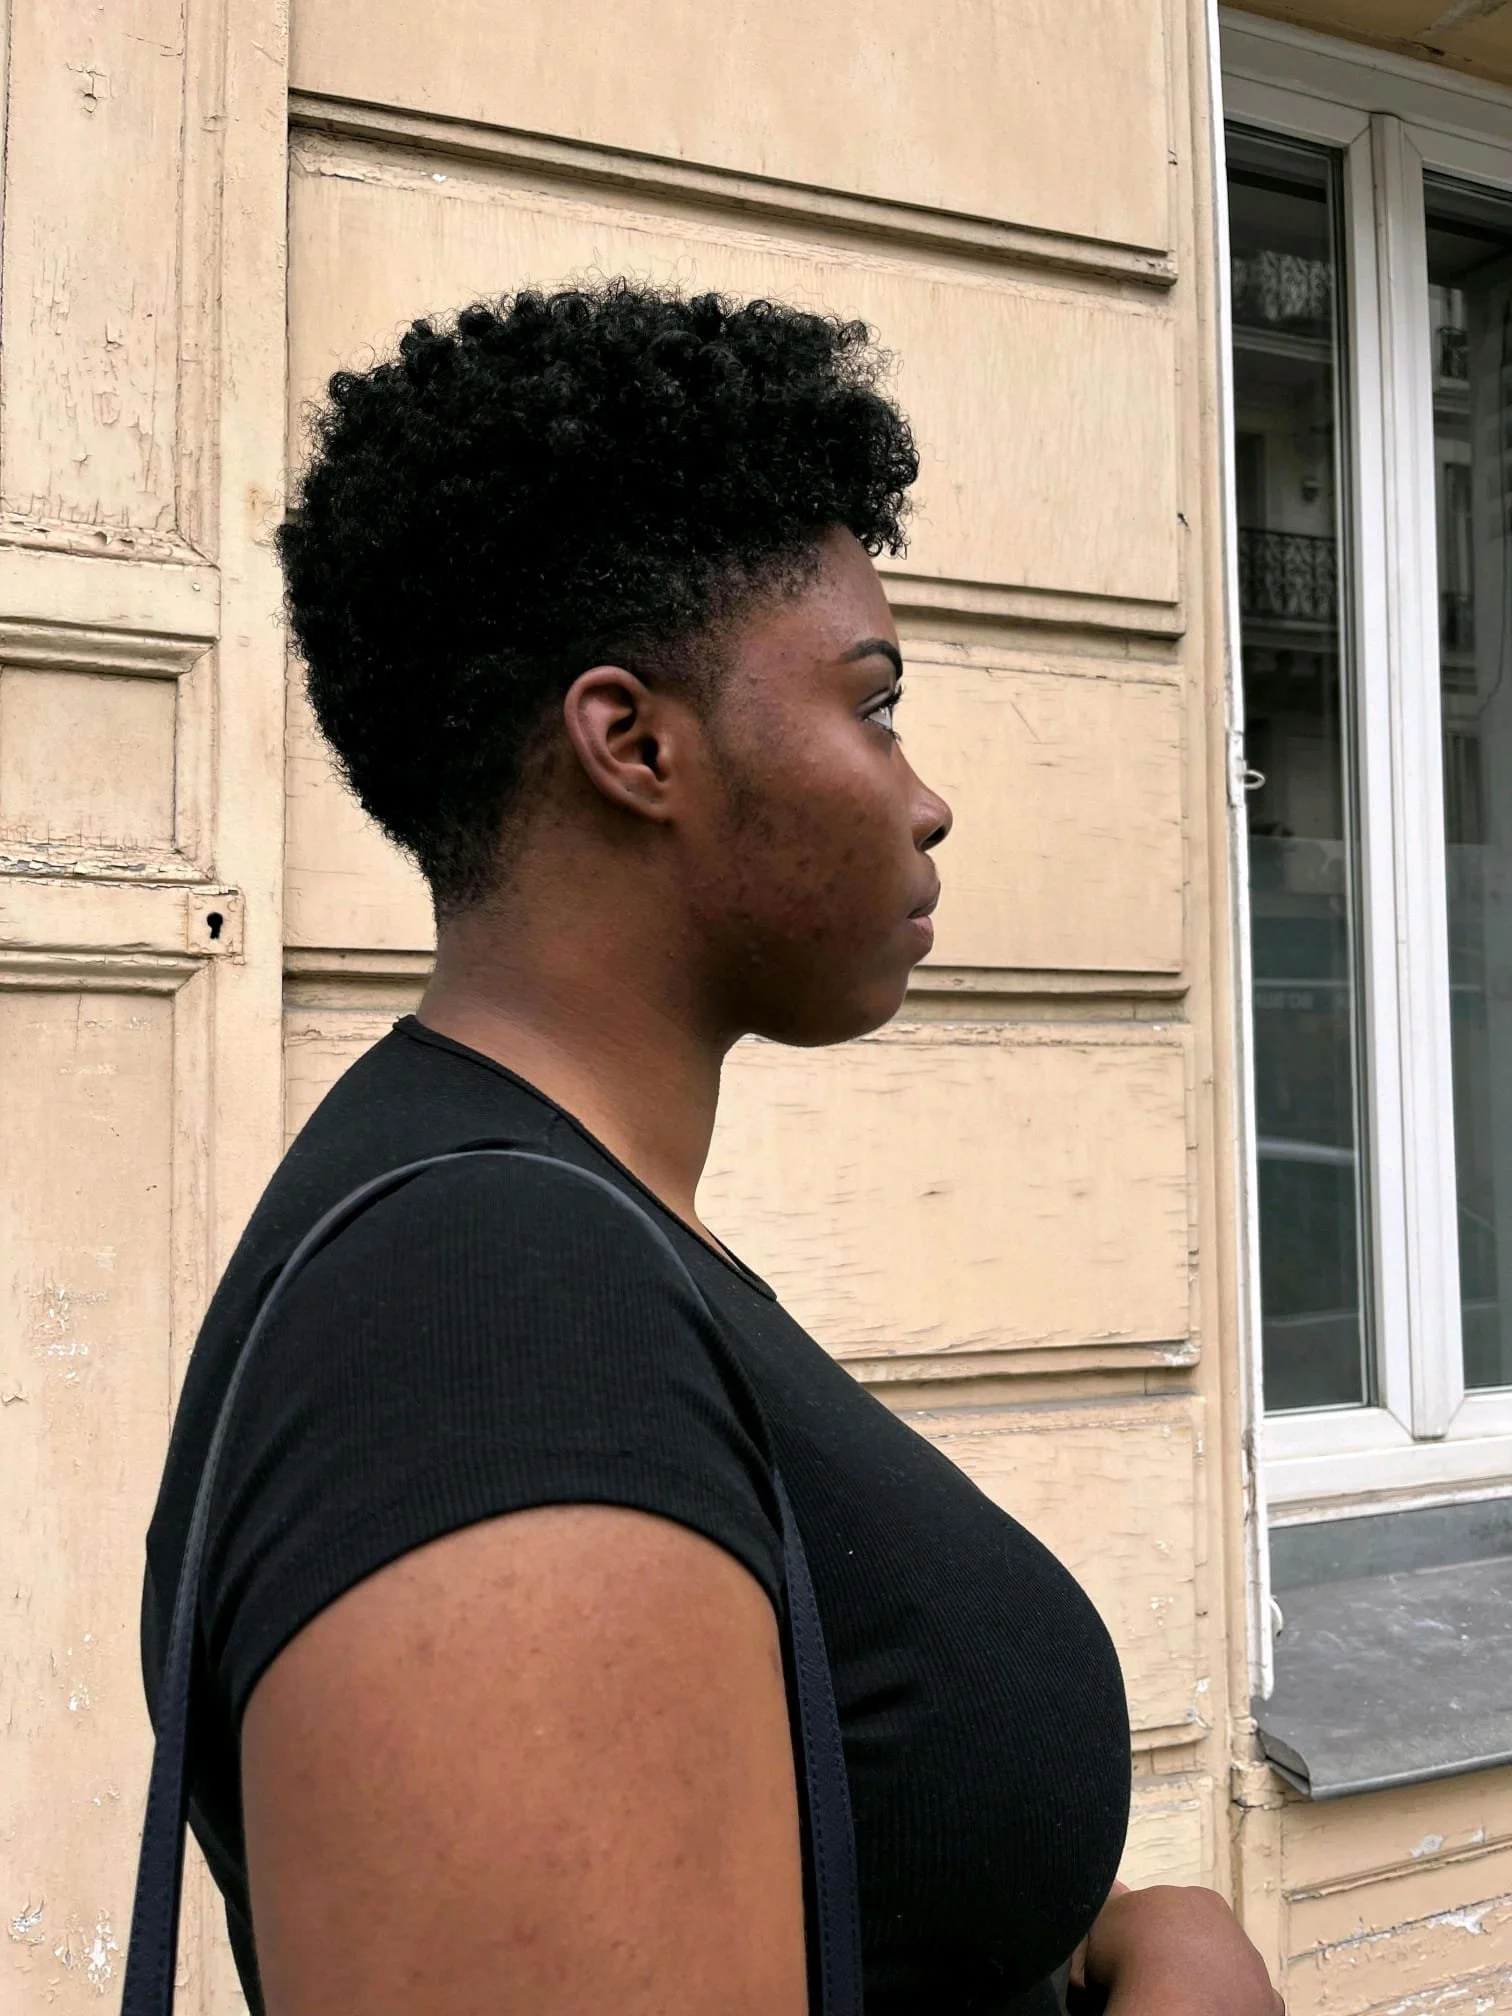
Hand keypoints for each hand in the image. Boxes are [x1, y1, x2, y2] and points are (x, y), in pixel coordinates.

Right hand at [1067, 1885, 1283, 2014]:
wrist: (1171, 2006)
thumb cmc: (1134, 1956)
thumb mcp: (1107, 1917)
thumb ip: (1116, 1904)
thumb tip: (1117, 1891)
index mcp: (1200, 1900)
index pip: (1178, 1911)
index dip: (1155, 1932)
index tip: (1138, 1951)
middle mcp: (1233, 1930)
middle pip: (1207, 1940)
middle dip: (1186, 1956)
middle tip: (1156, 1979)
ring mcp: (1254, 1970)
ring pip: (1230, 1974)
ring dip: (1211, 1984)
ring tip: (1178, 2002)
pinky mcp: (1267, 2007)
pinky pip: (1248, 2008)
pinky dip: (1228, 2010)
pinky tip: (1206, 2013)